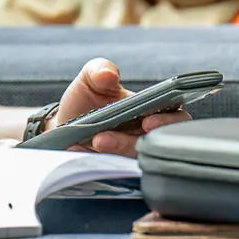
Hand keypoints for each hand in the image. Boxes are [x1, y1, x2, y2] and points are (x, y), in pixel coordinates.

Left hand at [47, 58, 191, 155]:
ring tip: (98, 140)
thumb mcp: (90, 78)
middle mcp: (146, 131)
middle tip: (123, 132)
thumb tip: (108, 73)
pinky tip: (90, 151)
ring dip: (120, 148)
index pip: (174, 114)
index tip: (148, 121)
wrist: (63, 126)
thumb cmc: (85, 100)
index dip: (169, 120)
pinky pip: (120, 169)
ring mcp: (132, 150)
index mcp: (150, 107)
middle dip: (142, 140)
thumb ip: (100, 69)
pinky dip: (107, 161)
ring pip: (139, 156)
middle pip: (159, 140)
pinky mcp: (117, 166)